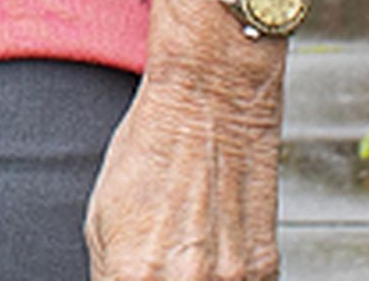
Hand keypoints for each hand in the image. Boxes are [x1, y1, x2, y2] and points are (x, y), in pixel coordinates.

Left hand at [83, 4, 287, 280]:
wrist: (210, 104)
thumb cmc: (154, 148)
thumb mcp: (103, 217)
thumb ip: (110, 272)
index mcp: (134, 274)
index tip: (132, 273)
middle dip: (159, 279)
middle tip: (158, 263)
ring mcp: (232, 280)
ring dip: (193, 279)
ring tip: (186, 253)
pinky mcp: (265, 269)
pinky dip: (225, 277)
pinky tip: (213, 251)